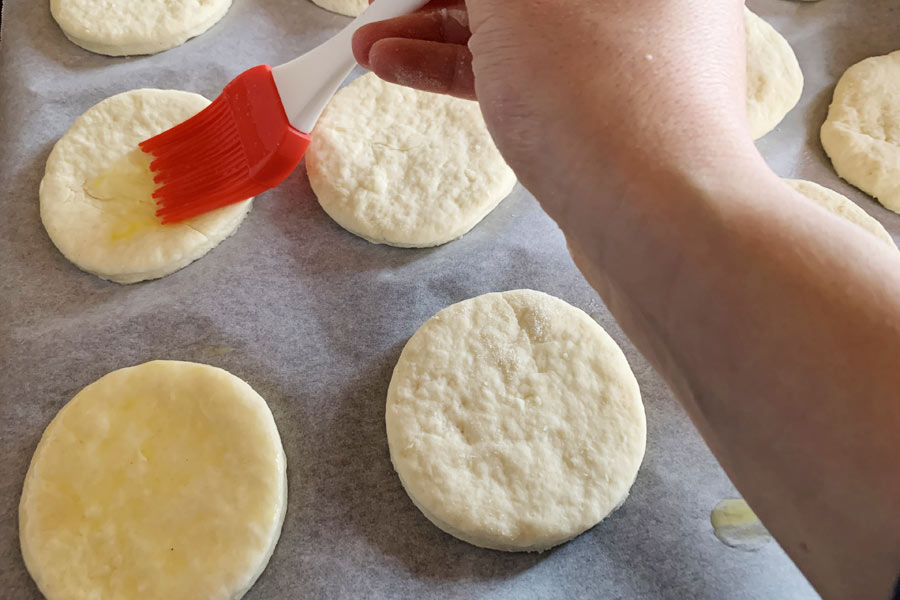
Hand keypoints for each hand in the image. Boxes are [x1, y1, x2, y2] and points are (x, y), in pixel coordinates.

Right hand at [353, 0, 759, 235]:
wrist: (656, 221)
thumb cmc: (602, 91)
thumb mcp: (515, 1)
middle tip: (381, 10)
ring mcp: (625, 57)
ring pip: (516, 30)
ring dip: (435, 34)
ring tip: (370, 47)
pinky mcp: (603, 112)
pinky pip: (524, 74)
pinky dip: (463, 71)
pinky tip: (401, 68)